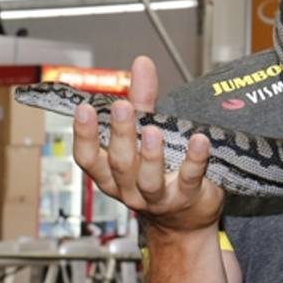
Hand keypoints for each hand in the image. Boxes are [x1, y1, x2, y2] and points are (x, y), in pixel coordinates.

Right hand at [72, 56, 224, 240]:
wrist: (187, 219)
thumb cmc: (161, 173)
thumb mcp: (146, 133)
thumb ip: (144, 99)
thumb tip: (142, 62)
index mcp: (112, 174)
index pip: (89, 158)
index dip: (84, 134)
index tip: (83, 108)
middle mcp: (129, 188)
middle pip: (120, 163)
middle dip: (120, 135)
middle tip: (122, 108)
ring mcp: (157, 197)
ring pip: (148, 179)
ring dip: (150, 155)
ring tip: (153, 131)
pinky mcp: (186, 198)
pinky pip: (189, 179)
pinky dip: (194, 159)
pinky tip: (199, 140)